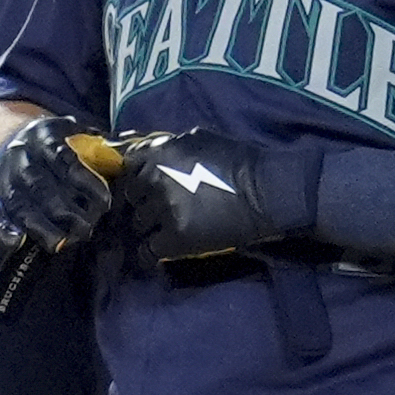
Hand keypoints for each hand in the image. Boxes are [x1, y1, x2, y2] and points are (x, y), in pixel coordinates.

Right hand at [0, 116, 114, 251]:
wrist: (8, 137)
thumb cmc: (55, 142)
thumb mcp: (74, 132)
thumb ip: (99, 144)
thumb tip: (128, 155)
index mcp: (44, 136)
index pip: (64, 160)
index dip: (85, 182)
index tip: (104, 202)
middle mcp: (21, 156)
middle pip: (41, 187)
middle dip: (64, 211)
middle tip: (88, 228)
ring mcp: (6, 178)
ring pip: (20, 204)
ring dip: (41, 226)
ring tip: (63, 242)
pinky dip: (4, 230)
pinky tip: (17, 243)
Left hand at [113, 128, 320, 260]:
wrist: (267, 193)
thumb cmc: (240, 162)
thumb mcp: (200, 140)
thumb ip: (168, 146)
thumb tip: (144, 153)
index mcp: (159, 152)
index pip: (127, 167)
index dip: (136, 178)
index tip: (144, 187)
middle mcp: (155, 179)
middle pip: (130, 197)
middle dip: (144, 201)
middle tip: (161, 208)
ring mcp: (163, 210)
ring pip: (137, 224)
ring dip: (150, 227)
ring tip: (167, 229)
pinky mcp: (175, 238)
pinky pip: (146, 251)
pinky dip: (150, 254)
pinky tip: (160, 252)